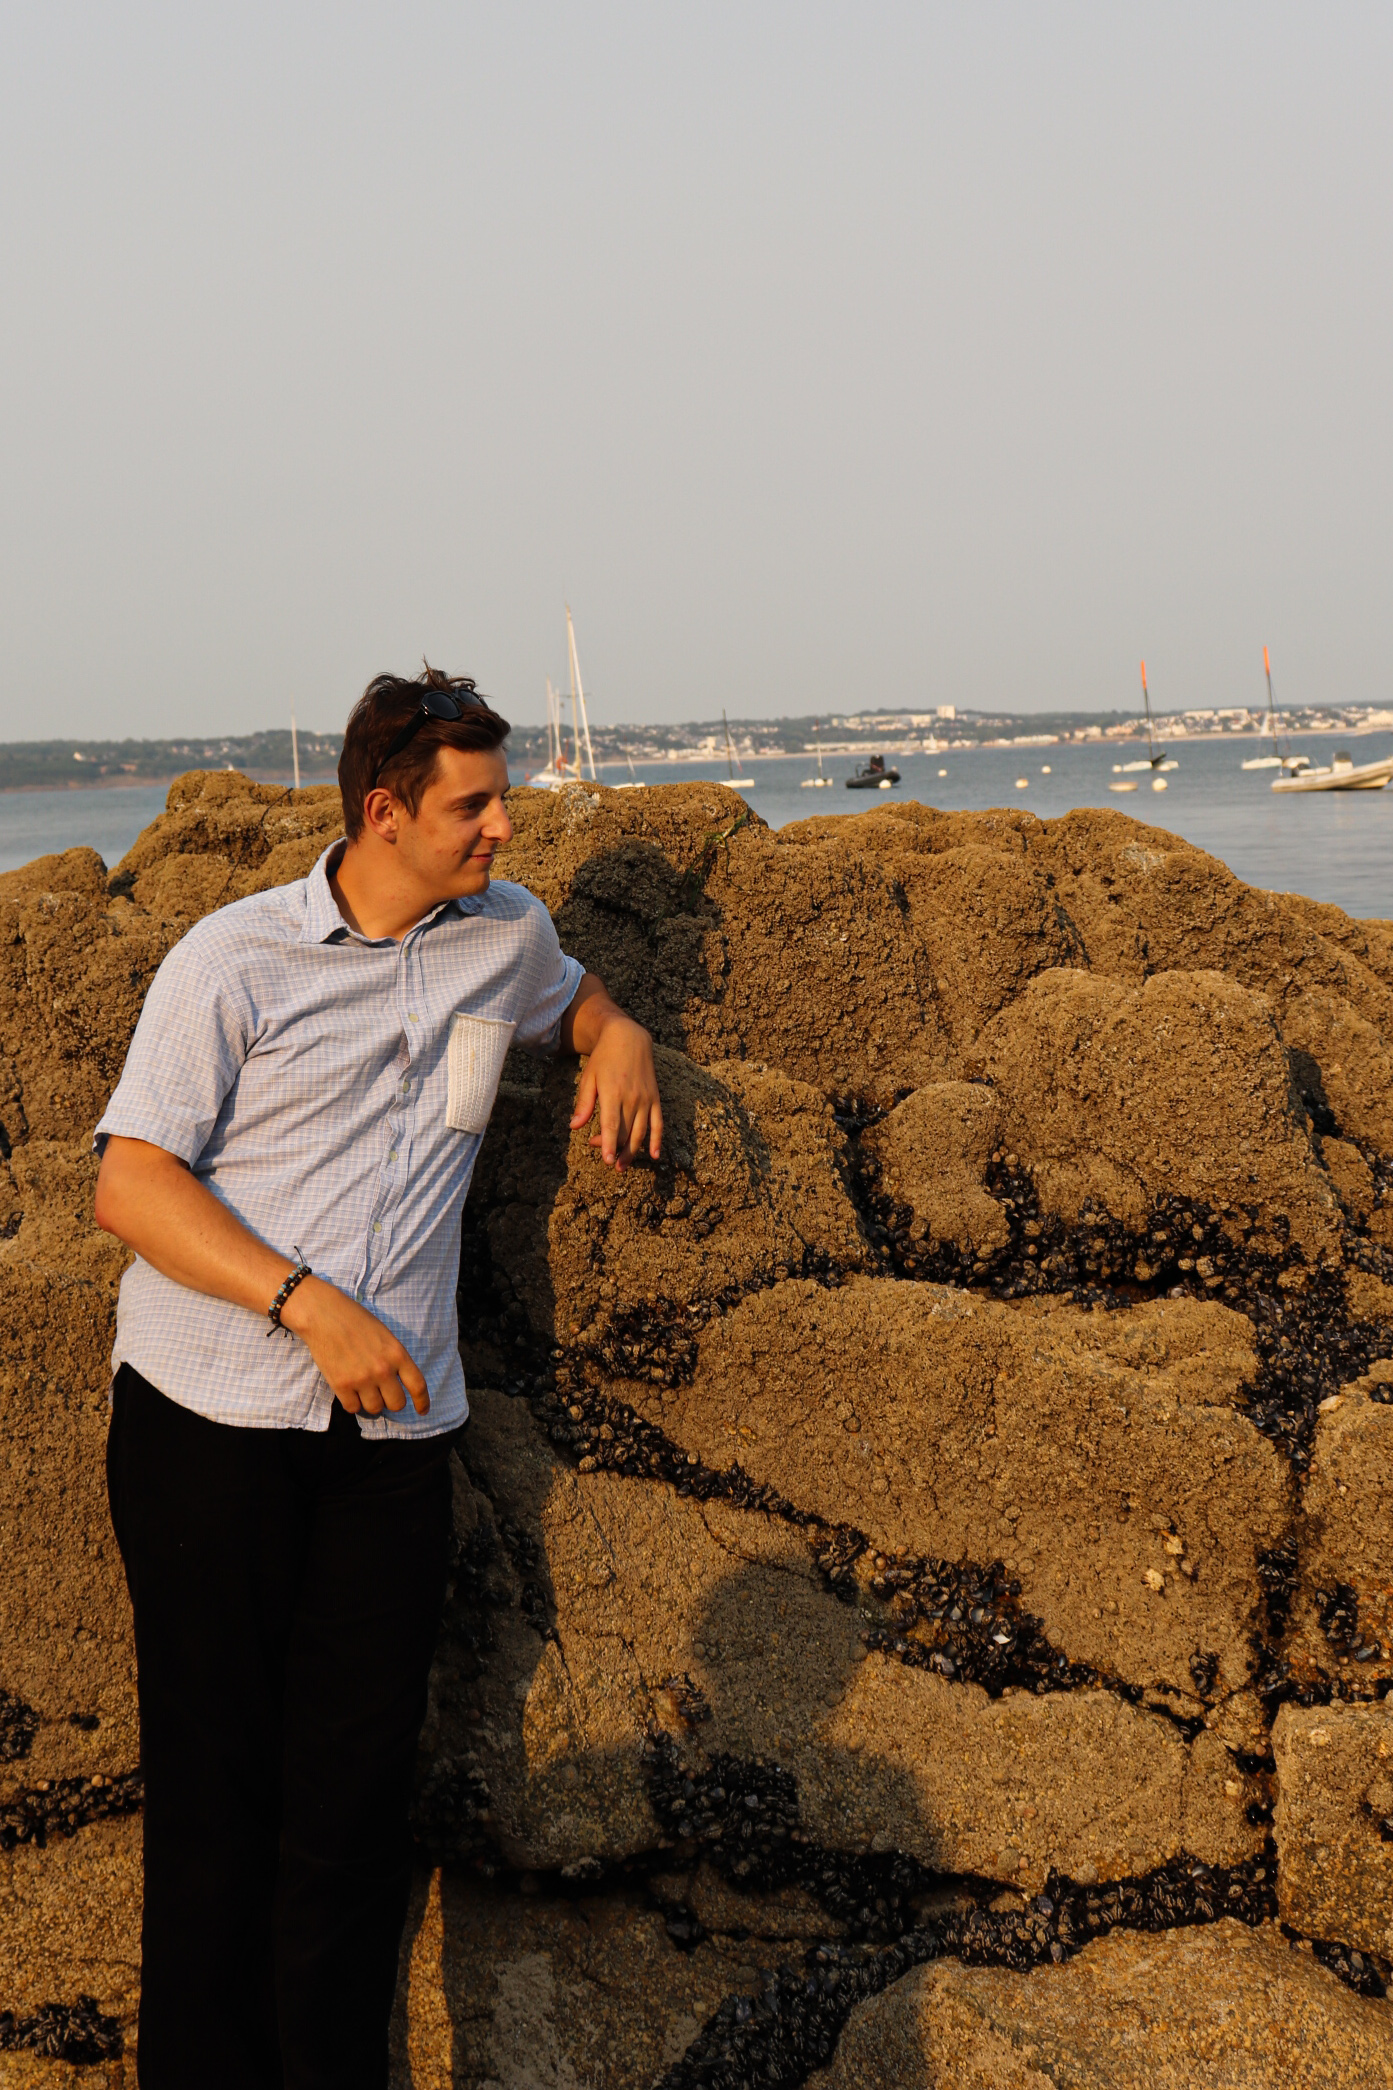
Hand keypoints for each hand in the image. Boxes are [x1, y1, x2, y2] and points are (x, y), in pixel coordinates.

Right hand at [280, 1276, 429, 1417]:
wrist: (324, 1315)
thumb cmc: (355, 1320)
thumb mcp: (385, 1336)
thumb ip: (394, 1359)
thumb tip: (397, 1383)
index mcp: (397, 1354)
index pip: (418, 1386)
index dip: (422, 1402)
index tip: (422, 1411)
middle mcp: (383, 1370)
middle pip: (397, 1404)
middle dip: (391, 1401)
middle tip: (382, 1393)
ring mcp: (362, 1379)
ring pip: (375, 1409)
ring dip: (370, 1402)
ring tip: (363, 1388)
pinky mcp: (341, 1386)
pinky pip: (353, 1408)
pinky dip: (352, 1402)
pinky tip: (349, 1390)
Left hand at [567, 1010, 663, 1170]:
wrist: (628, 1038)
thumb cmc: (604, 1058)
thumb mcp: (589, 1077)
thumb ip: (584, 1104)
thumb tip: (574, 1127)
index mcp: (612, 1093)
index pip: (611, 1125)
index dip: (609, 1145)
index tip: (607, 1161)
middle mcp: (631, 1098)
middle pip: (625, 1133)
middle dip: (614, 1149)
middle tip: (605, 1158)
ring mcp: (646, 1099)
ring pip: (641, 1132)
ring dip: (633, 1152)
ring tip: (622, 1166)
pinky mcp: (655, 1098)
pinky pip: (658, 1123)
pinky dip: (657, 1140)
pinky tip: (655, 1155)